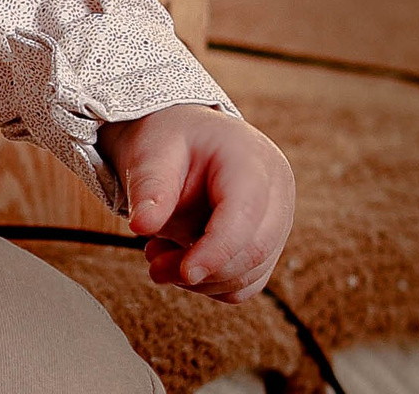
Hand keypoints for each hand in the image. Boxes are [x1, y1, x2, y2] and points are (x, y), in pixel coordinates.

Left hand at [97, 104, 294, 303]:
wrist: (185, 137)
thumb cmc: (171, 140)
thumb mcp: (151, 151)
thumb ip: (149, 188)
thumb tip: (141, 225)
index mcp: (252, 161)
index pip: (244, 216)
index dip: (216, 251)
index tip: (184, 273)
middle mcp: (277, 193)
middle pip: (254, 251)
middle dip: (203, 271)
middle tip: (155, 268)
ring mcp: (278, 221)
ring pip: (250, 274)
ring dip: (202, 280)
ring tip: (158, 255)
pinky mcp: (268, 245)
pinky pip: (246, 282)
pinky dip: (212, 282)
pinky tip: (179, 258)